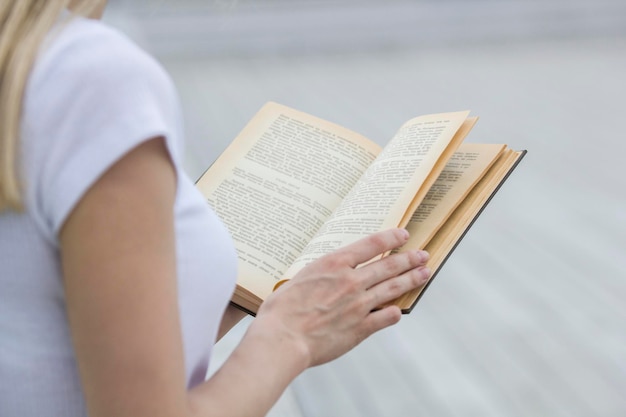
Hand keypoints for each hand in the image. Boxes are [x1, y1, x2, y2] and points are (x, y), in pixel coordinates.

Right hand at [252, 228, 430, 367]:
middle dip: (409, 259)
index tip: (403, 235)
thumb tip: (324, 276)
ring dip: (411, 279)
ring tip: (424, 273)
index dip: (390, 238)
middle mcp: (351, 281)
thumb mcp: (298, 280)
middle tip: (423, 255)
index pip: (371, 245)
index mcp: (334, 265)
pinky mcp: (361, 328)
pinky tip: (399, 310)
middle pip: (388, 266)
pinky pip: (386, 317)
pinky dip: (395, 312)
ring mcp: (359, 304)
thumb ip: (318, 276)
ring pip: (393, 288)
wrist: (283, 339)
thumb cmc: (281, 311)